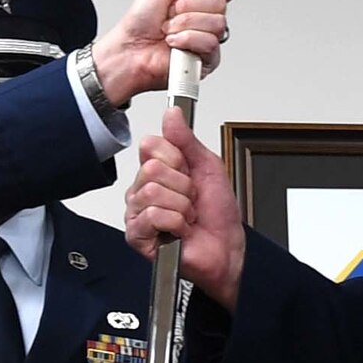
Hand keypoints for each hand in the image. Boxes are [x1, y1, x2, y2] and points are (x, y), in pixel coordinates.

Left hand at [89, 0, 239, 105]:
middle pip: (220, 4)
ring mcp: (207, 38)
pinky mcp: (207, 59)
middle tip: (171, 13)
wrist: (130, 49)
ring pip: (216, 23)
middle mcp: (205, 18)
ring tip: (169, 29)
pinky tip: (174, 42)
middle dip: (188, 7)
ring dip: (184, 24)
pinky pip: (209, 43)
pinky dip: (186, 40)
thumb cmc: (140, 22)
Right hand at [125, 106, 245, 308]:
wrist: (226, 249)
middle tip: (191, 200)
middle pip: (151, 168)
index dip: (177, 159)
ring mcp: (137, 213)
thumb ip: (187, 140)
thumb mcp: (208, 167)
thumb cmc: (218, 215)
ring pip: (152, 192)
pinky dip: (176, 223)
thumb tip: (172, 113)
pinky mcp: (137, 236)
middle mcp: (142, 190)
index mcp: (156, 171)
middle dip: (183, 186)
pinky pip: (152, 215)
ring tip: (187, 217)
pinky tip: (179, 231)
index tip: (189, 174)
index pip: (150, 145)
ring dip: (181, 206)